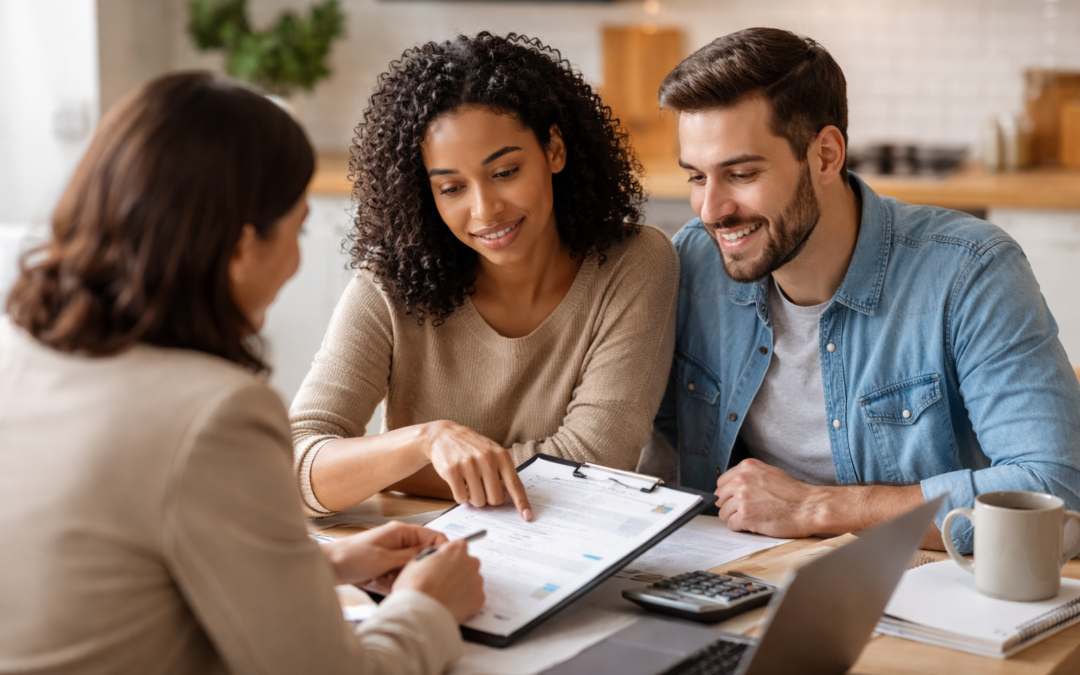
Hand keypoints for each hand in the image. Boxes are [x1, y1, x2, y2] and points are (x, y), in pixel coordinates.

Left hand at [325, 521, 446, 585]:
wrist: (328, 567)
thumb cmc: (352, 557)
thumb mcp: (386, 559)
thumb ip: (411, 557)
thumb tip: (435, 554)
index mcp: (402, 532)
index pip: (433, 536)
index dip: (442, 550)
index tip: (446, 566)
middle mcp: (400, 541)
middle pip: (424, 554)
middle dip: (421, 568)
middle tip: (413, 578)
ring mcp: (393, 554)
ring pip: (412, 568)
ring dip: (405, 577)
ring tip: (391, 581)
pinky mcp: (386, 566)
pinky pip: (400, 575)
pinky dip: (395, 582)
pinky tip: (382, 584)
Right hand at [394, 539, 484, 623]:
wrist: (421, 614)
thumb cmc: (415, 588)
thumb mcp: (414, 564)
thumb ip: (429, 558)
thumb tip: (432, 560)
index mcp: (456, 549)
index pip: (458, 546)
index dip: (449, 556)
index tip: (442, 564)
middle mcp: (471, 562)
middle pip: (467, 563)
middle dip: (458, 570)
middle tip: (443, 582)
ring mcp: (477, 581)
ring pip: (472, 580)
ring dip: (463, 586)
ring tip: (446, 596)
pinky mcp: (480, 598)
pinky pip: (474, 597)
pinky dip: (466, 601)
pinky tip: (452, 605)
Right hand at [422, 420, 532, 520]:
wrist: (443, 435)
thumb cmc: (471, 448)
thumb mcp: (492, 453)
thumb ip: (502, 472)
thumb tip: (511, 499)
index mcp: (501, 456)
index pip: (515, 484)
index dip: (521, 503)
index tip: (527, 516)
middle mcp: (486, 459)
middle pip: (495, 499)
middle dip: (489, 499)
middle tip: (481, 488)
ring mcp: (469, 465)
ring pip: (478, 501)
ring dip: (474, 499)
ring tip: (469, 484)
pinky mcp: (452, 471)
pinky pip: (461, 499)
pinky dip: (461, 496)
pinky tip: (459, 483)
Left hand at [714, 459, 825, 537]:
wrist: (809, 507)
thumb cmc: (794, 493)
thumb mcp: (769, 473)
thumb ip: (749, 477)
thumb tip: (732, 487)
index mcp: (746, 467)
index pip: (722, 483)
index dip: (729, 494)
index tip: (736, 501)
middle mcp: (741, 480)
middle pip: (720, 498)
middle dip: (730, 507)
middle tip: (745, 512)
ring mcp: (742, 498)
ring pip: (724, 513)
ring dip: (735, 518)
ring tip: (752, 519)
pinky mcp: (745, 515)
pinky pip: (731, 525)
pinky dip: (741, 528)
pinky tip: (754, 525)